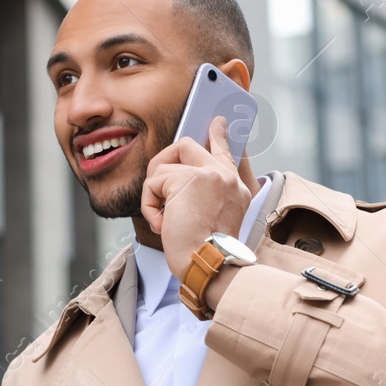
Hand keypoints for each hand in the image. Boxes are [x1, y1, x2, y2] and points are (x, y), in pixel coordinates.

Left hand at [140, 113, 252, 279]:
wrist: (210, 264)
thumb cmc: (208, 254)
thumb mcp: (214, 221)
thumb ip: (204, 197)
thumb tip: (174, 183)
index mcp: (236, 188)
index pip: (226, 153)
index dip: (219, 136)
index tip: (217, 122)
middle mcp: (226, 177)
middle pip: (186, 146)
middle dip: (163, 162)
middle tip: (156, 187)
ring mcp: (208, 175)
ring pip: (163, 166)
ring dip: (154, 194)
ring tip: (163, 219)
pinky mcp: (186, 180)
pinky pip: (153, 183)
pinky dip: (149, 205)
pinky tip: (162, 224)